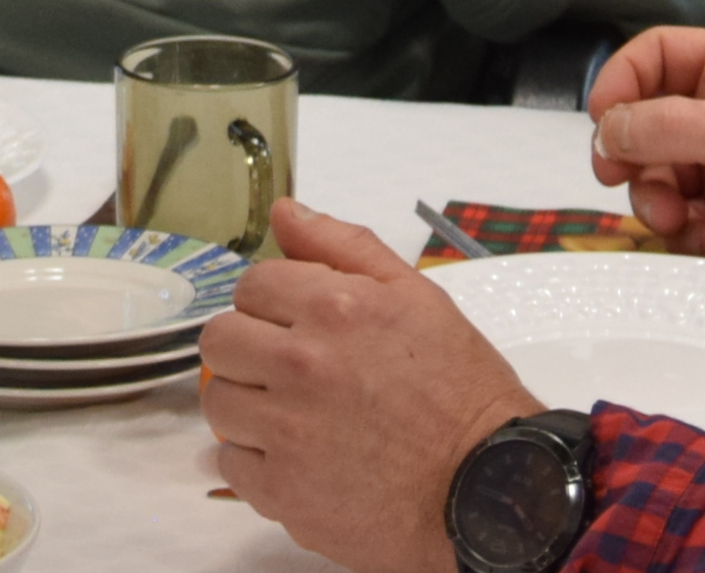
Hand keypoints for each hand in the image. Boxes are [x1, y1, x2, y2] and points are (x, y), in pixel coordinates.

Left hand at [203, 201, 541, 572]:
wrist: (486, 488)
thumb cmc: (461, 392)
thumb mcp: (419, 297)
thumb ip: (345, 247)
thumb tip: (284, 213)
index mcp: (334, 308)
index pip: (251, 285)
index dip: (273, 302)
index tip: (297, 324)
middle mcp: (302, 365)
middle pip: (221, 341)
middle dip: (249, 348)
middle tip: (287, 369)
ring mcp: (288, 432)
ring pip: (219, 403)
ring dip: (248, 405)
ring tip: (294, 415)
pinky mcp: (283, 491)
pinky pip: (230, 465)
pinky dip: (255, 462)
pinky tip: (297, 458)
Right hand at [582, 28, 704, 291]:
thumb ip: (668, 125)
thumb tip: (607, 126)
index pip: (655, 58)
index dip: (621, 81)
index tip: (602, 118)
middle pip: (645, 126)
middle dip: (633, 156)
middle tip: (619, 179)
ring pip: (657, 179)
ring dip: (657, 202)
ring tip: (679, 221)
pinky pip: (683, 223)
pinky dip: (685, 234)